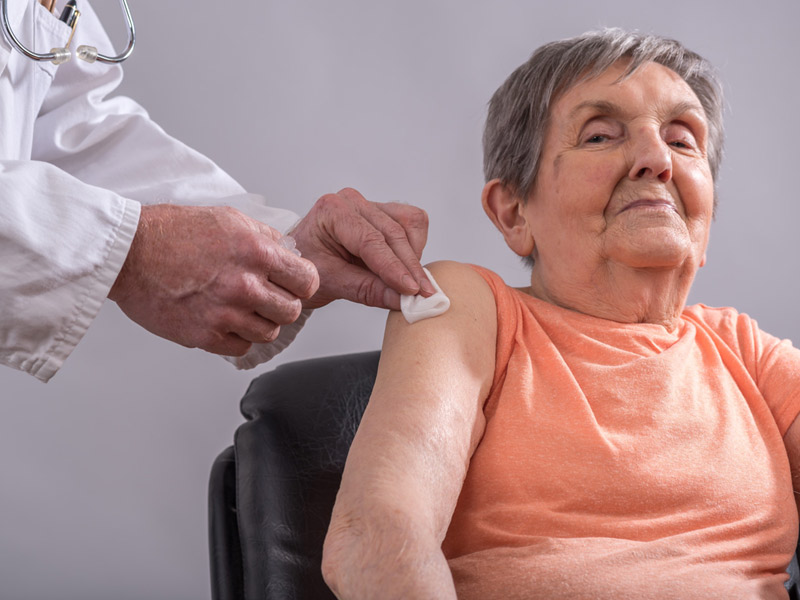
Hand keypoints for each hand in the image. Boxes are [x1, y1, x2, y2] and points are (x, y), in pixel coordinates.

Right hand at [109, 204, 318, 355]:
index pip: (307, 281)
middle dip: (283, 303)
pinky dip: (237, 337)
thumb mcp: (228, 219)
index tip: (293, 284)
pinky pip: (241, 347)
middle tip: (266, 296)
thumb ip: (264, 237)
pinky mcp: (204, 335)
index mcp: (256, 253)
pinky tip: (224, 319)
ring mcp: (225, 314)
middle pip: (292, 311)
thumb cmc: (172, 232)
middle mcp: (244, 285)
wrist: (128, 252)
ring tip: (241, 307)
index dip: (302, 283)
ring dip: (260, 321)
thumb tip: (288, 254)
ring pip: (269, 332)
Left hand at [291, 188, 432, 309]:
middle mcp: (352, 201)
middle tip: (424, 295)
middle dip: (411, 267)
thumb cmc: (306, 266)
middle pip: (394, 232)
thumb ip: (366, 290)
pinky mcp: (385, 212)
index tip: (412, 290)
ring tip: (408, 284)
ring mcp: (370, 204)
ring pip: (410, 224)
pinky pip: (412, 224)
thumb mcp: (330, 283)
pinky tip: (404, 268)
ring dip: (414, 256)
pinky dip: (414, 247)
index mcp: (331, 211)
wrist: (300, 260)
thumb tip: (402, 300)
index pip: (371, 241)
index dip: (395, 267)